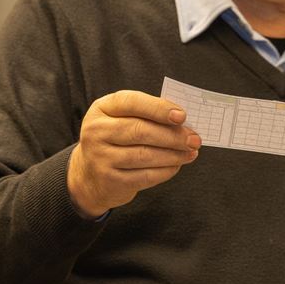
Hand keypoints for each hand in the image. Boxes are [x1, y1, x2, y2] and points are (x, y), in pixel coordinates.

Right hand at [66, 90, 199, 217]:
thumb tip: (183, 121)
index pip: (131, 103)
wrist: (90, 174)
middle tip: (194, 139)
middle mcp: (97, 131)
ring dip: (173, 154)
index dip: (158, 108)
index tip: (182, 116)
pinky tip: (177, 165)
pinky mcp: (110, 180)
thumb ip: (147, 115)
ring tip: (190, 153)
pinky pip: (145, 176)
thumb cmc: (115, 139)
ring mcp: (101, 157)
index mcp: (102, 108)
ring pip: (144, 155)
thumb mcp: (122, 119)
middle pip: (140, 131)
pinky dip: (166, 170)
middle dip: (172, 135)